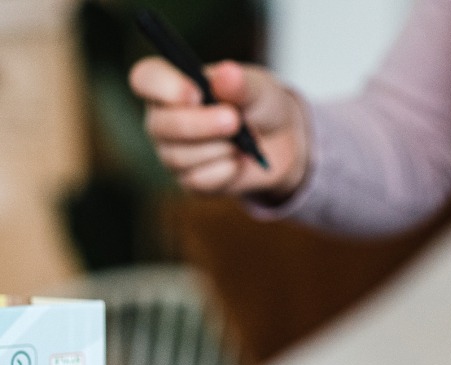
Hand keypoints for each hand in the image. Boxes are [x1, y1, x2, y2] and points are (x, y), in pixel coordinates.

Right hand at [129, 56, 308, 198]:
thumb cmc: (260, 105)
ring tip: (241, 142)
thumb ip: (242, 83)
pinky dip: (225, 172)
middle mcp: (162, 117)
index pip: (145, 78)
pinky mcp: (190, 179)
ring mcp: (172, 151)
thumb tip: (228, 74)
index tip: (196, 93)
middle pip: (160, 124)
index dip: (164, 86)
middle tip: (234, 121)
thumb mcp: (258, 88)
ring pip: (179, 156)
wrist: (280, 142)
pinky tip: (239, 162)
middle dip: (200, 124)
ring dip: (218, 149)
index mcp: (170, 84)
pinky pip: (198, 180)